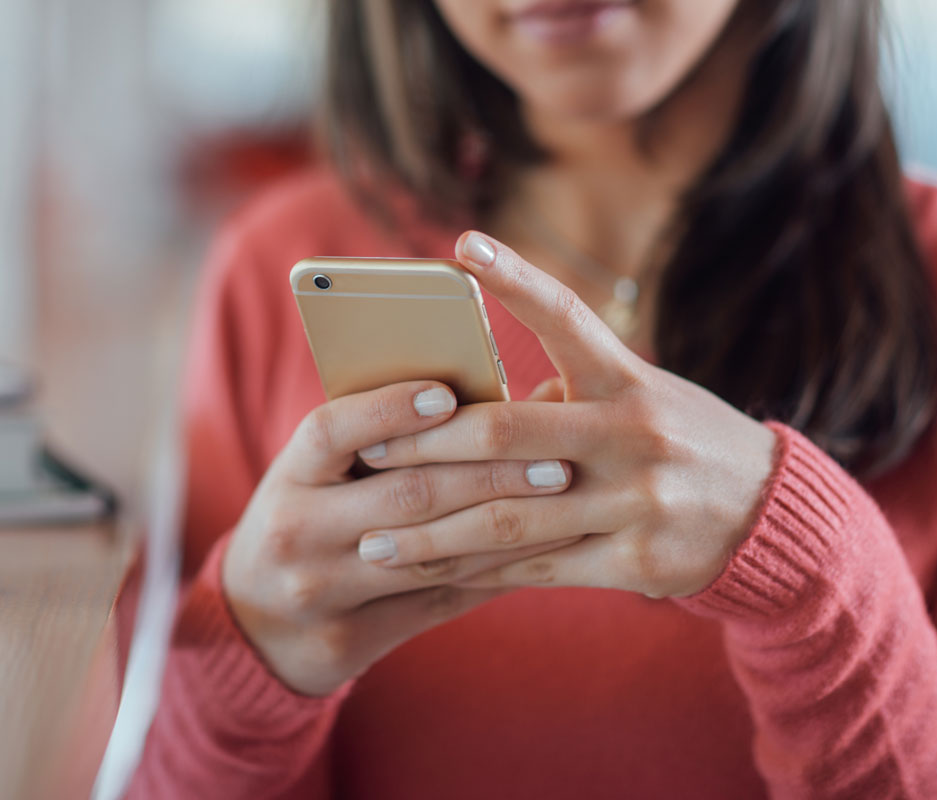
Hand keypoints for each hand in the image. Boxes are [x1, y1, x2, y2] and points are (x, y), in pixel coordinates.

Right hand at [222, 379, 578, 696]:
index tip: (449, 394)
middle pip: (404, 496)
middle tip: (556, 460)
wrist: (254, 624)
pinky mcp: (349, 638)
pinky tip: (546, 552)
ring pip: (431, 556)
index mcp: (290, 475)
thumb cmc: (313, 518)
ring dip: (509, 527)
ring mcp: (320, 591)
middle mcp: (297, 532)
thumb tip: (505, 387)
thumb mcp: (325, 474)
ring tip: (565, 504)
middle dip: (489, 475)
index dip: (389, 409)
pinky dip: (496, 574)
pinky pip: (438, 603)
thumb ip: (393, 436)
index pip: (331, 430)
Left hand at [351, 232, 777, 599]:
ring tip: (371, 540)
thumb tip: (474, 405)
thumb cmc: (681, 441)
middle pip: (509, 436)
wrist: (765, 514)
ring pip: (511, 518)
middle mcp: (635, 436)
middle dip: (427, 447)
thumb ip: (566, 395)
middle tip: (367, 453)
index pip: (569, 317)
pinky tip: (431, 575)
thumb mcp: (640, 399)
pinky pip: (538, 569)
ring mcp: (638, 502)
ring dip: (432, 533)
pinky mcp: (636, 561)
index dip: (515, 279)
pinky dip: (477, 573)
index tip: (462, 244)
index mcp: (632, 382)